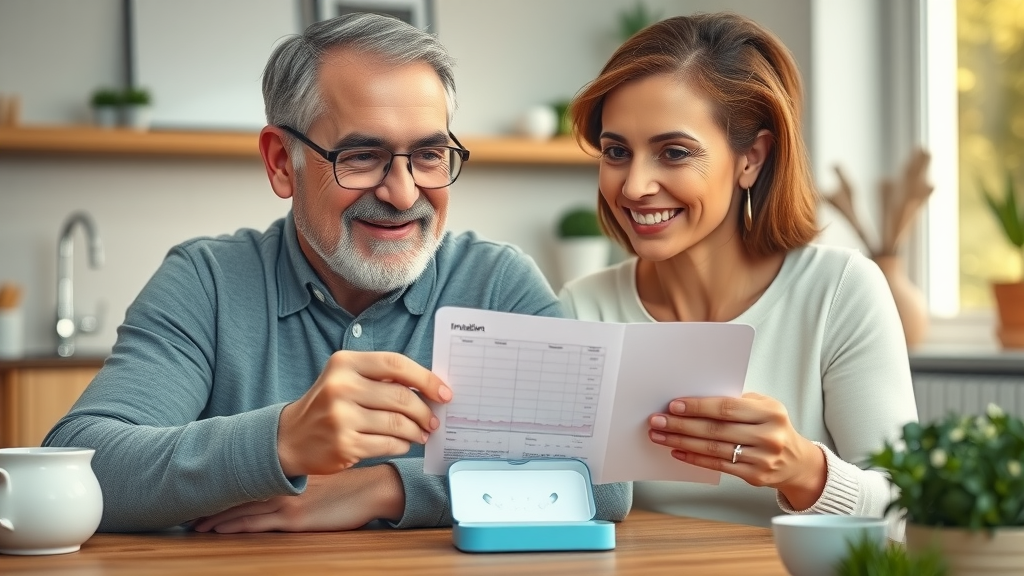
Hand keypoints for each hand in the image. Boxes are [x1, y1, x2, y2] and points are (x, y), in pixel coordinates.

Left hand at [191, 465, 403, 532]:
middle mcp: (282, 486)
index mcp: (287, 476)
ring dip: (214, 518)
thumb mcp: (322, 478)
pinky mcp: (295, 519)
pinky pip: (256, 524)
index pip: (247, 480)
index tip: (202, 493)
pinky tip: (216, 530)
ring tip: (192, 525)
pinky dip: (233, 526)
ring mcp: (287, 501)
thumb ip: (299, 481)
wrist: (373, 489)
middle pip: (238, 494)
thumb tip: (285, 486)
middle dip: (211, 504)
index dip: (223, 487)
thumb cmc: (351, 486)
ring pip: (241, 510)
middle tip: (185, 512)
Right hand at [277, 350, 451, 477]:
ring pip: (398, 424)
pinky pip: (388, 444)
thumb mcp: (347, 378)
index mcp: (345, 363)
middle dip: (425, 411)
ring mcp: (341, 417)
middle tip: (434, 419)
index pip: (396, 364)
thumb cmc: (329, 404)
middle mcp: (341, 386)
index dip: (426, 378)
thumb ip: (382, 378)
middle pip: (401, 397)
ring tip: (422, 433)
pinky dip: (402, 445)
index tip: (444, 392)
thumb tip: (430, 389)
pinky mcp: (344, 444)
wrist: (290, 437)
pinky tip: (403, 443)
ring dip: (417, 431)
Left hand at [647, 392, 826, 508]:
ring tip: (660, 435)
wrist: (797, 462)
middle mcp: (768, 436)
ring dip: (681, 441)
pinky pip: (717, 465)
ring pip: (713, 448)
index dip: (698, 406)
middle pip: (716, 429)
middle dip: (682, 424)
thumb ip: (737, 402)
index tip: (674, 405)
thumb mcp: (765, 408)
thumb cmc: (773, 427)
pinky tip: (677, 451)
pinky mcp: (754, 476)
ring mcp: (762, 458)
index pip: (727, 407)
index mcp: (770, 413)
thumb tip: (695, 398)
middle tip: (658, 420)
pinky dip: (694, 458)